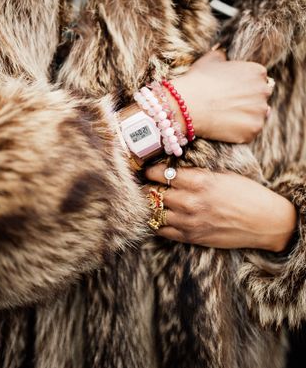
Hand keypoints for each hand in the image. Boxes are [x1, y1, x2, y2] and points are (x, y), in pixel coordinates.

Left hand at [145, 164, 296, 252]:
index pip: (161, 173)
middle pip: (153, 193)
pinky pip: (162, 231)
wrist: (265, 222)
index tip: (147, 169)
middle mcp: (190, 200)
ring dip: (149, 206)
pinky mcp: (191, 237)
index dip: (150, 171)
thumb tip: (173, 170)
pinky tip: (156, 216)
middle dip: (145, 188)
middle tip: (141, 185)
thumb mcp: (221, 175)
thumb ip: (195, 174)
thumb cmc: (246, 194)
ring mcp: (189, 221)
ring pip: (154, 212)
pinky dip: (155, 223)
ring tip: (146, 200)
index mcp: (198, 180)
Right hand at [170, 48, 273, 143]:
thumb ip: (223, 54)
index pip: (258, 79)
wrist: (187, 105)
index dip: (244, 84)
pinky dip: (241, 131)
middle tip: (229, 103)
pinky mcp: (254, 130)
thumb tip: (224, 53)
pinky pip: (250, 131)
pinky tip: (225, 126)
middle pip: (261, 96)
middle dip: (249, 99)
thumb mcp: (210, 59)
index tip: (232, 90)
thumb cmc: (198, 80)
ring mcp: (260, 112)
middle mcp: (264, 90)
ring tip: (227, 115)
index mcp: (257, 71)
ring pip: (257, 114)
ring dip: (246, 115)